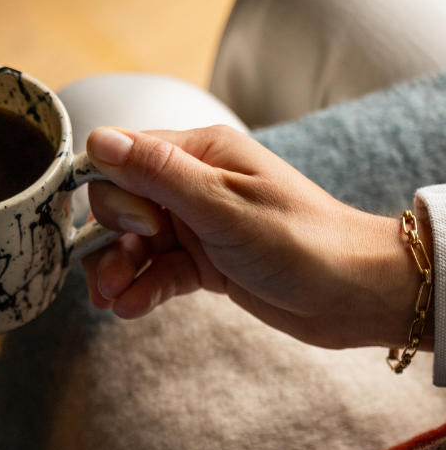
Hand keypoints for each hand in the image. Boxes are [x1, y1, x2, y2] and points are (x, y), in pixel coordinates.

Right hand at [82, 124, 430, 350]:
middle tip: (112, 277)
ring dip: (117, 272)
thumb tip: (98, 139)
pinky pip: (158, 271)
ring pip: (135, 245)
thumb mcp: (221, 204)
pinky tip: (130, 309)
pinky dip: (141, 289)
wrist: (351, 293)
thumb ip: (157, 173)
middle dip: (108, 243)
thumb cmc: (299, 240)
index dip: (114, 196)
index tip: (135, 229)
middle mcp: (195, 184)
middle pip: (123, 206)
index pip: (125, 159)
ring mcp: (199, 226)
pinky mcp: (205, 263)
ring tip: (111, 302)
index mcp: (202, 153)